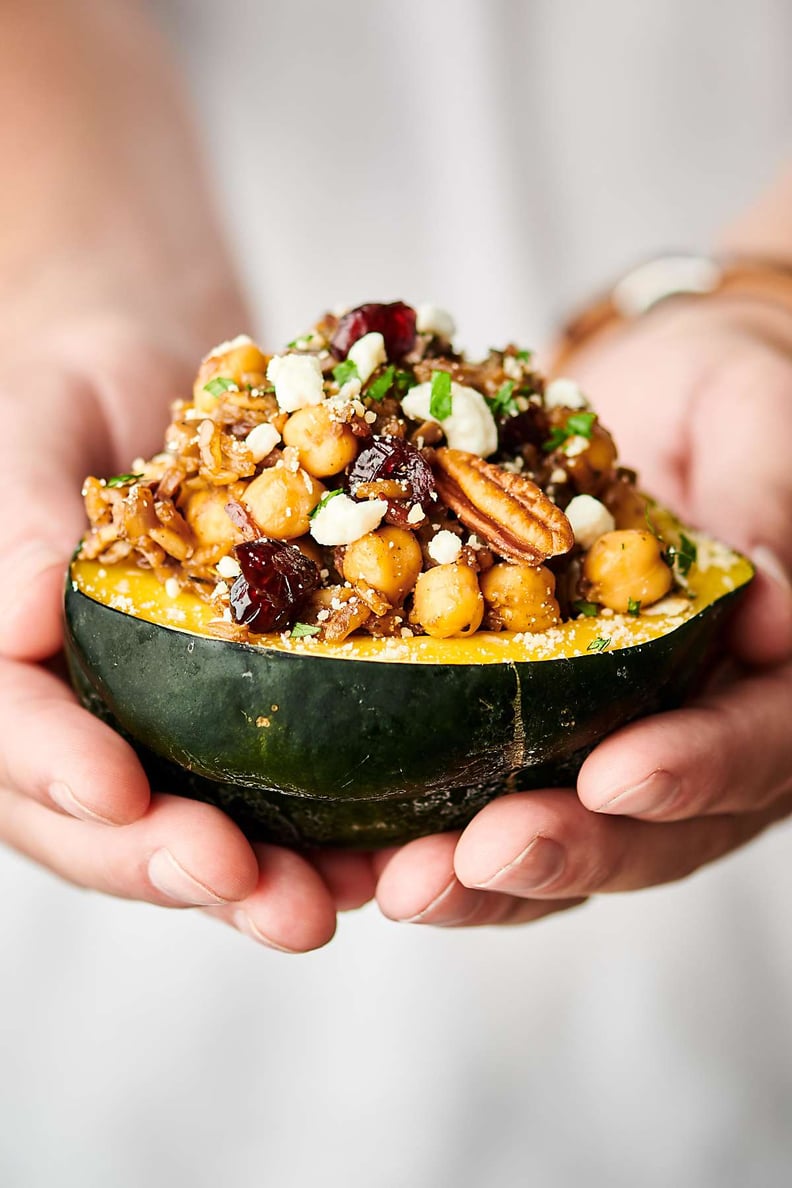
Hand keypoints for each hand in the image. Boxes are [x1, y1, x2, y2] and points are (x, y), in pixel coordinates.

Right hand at [0, 318, 374, 950]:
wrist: (151, 381)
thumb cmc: (69, 390)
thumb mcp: (30, 428)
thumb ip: (15, 518)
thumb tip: (12, 624)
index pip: (8, 737)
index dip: (56, 770)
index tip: (118, 794)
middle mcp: (67, 718)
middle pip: (97, 824)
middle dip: (168, 862)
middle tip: (248, 886)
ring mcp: (150, 728)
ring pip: (184, 832)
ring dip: (252, 881)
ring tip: (323, 906)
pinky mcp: (231, 720)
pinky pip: (267, 791)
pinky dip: (317, 830)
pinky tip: (379, 852)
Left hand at [375, 298, 791, 925]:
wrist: (647, 399)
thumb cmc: (722, 395)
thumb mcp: (756, 418)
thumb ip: (768, 501)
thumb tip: (777, 614)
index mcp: (773, 677)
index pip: (751, 745)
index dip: (690, 771)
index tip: (613, 779)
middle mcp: (697, 729)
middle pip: (649, 828)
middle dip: (563, 849)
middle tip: (479, 856)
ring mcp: (612, 738)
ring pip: (561, 837)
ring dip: (482, 874)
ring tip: (403, 883)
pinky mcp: (530, 725)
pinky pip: (483, 792)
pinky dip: (425, 827)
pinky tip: (361, 848)